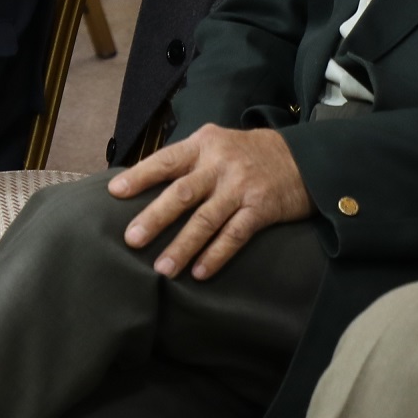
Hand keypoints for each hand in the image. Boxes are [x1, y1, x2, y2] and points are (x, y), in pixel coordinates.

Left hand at [106, 123, 310, 280]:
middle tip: (131, 240)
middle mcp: (220, 164)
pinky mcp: (262, 209)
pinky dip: (216, 255)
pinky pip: (234, 235)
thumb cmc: (247, 155)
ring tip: (162, 269)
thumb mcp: (216, 145)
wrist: (303, 159)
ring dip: (182, 246)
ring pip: (206, 219)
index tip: (115, 192)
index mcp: (203, 145)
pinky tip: (199, 272)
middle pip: (182, 193)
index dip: (140, 176)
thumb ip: (187, 161)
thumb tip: (143, 184)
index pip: (166, 160)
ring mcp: (241, 187)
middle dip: (155, 218)